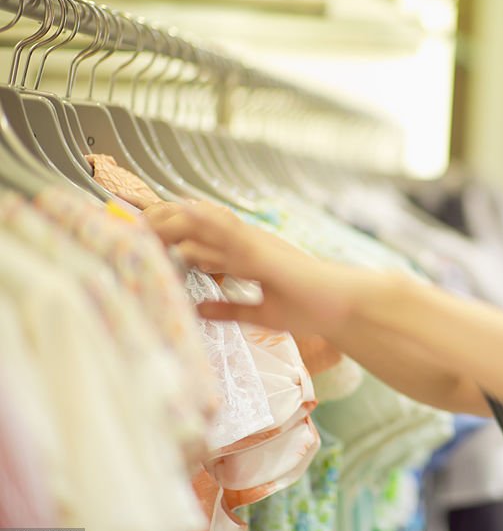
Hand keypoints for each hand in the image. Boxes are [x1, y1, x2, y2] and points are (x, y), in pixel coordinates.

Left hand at [143, 201, 379, 337]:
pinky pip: (229, 234)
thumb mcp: (259, 314)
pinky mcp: (264, 253)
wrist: (342, 307)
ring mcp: (257, 245)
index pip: (203, 240)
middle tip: (131, 226)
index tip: (141, 236)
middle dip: (166, 224)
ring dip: (177, 220)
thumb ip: (229, 309)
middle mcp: (250, 245)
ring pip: (209, 225)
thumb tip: (198, 309)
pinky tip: (183, 216)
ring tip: (144, 218)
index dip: (173, 234)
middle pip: (199, 226)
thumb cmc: (312, 309)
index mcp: (248, 258)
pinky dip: (205, 223)